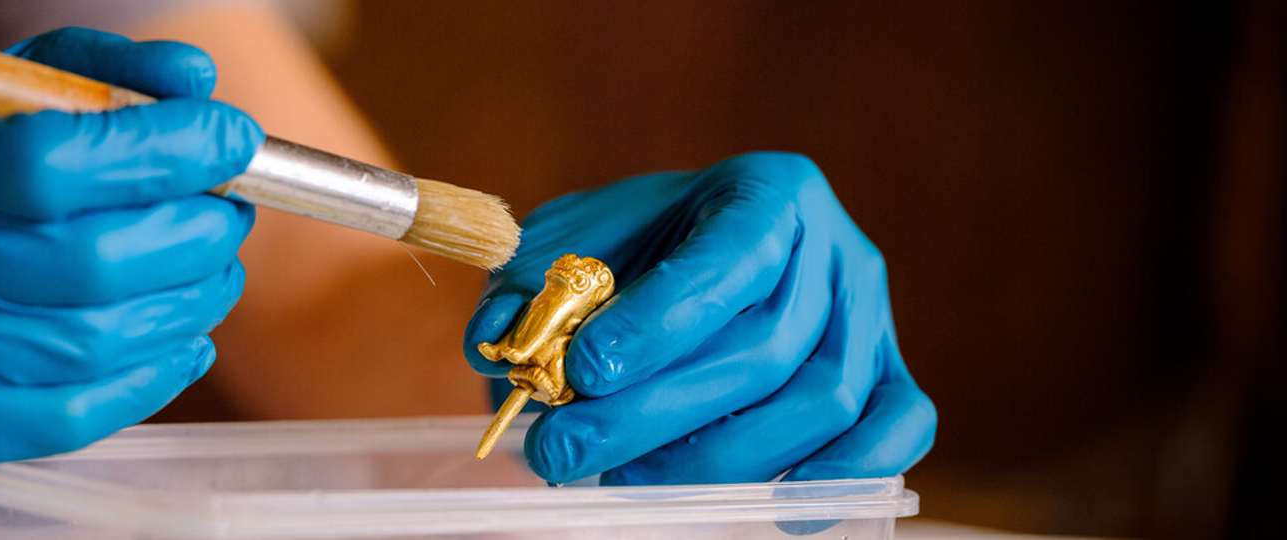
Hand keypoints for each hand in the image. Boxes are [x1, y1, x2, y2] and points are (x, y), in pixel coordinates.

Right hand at [0, 28, 260, 508]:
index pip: (50, 156)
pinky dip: (154, 372)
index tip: (227, 136)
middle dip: (195, 229)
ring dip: (189, 299)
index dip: (161, 149)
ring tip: (211, 268)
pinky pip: (76, 411)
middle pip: (92, 259)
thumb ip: (63, 80)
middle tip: (228, 209)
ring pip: (98, 340)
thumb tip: (190, 78)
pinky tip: (182, 337)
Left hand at [464, 152, 934, 484]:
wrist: (696, 253)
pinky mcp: (892, 376)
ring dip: (715, 458)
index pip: (728, 257)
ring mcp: (872, 318)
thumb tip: (498, 349)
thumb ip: (530, 286)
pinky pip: (898, 430)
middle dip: (654, 414)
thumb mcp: (572, 243)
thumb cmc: (636, 249)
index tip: (586, 370)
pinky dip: (843, 476)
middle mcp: (836, 251)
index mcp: (767, 192)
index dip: (661, 321)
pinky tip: (770, 510)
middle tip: (561, 453)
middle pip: (766, 349)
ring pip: (819, 403)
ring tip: (620, 477)